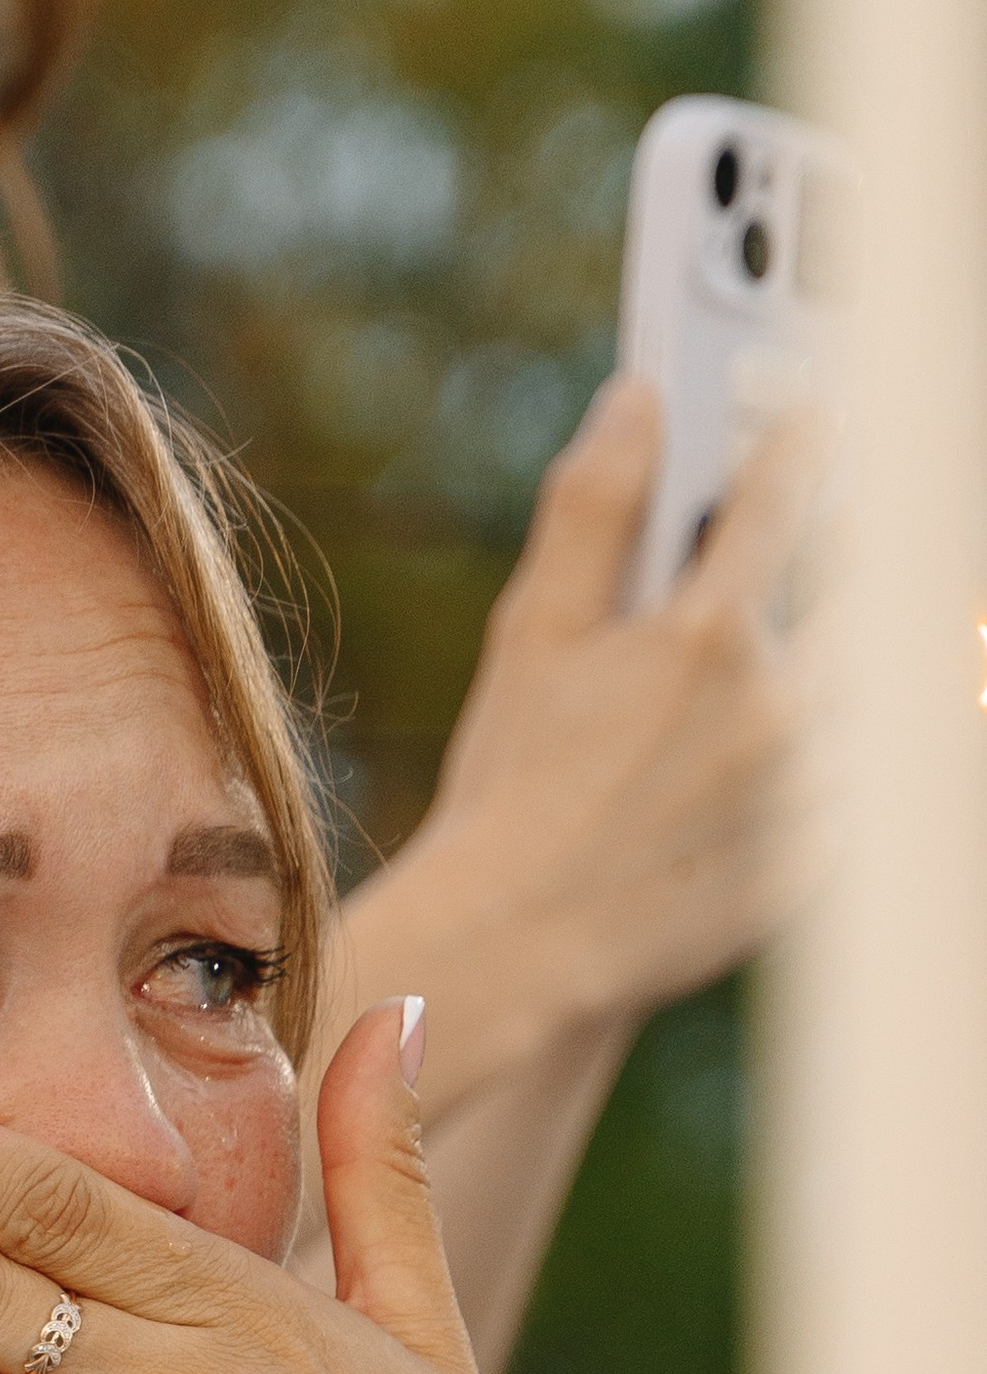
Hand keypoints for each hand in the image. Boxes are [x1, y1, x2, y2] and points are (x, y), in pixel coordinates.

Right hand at [371, 376, 829, 1095]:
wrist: (522, 952)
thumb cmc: (512, 795)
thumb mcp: (532, 639)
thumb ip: (591, 509)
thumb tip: (636, 399)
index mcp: (708, 635)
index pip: (788, 489)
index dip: (798, 441)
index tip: (805, 427)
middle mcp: (778, 707)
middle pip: (868, 577)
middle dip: (850, 541)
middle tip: (830, 530)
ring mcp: (808, 790)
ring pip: (882, 676)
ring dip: (854, 646)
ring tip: (800, 652)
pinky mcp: (820, 856)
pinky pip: (868, 776)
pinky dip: (845, 745)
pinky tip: (793, 745)